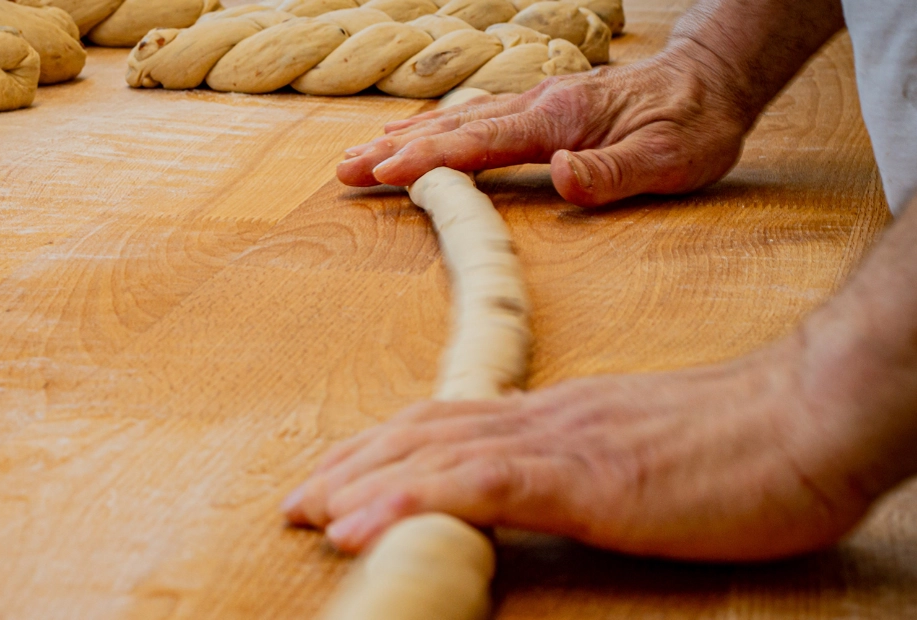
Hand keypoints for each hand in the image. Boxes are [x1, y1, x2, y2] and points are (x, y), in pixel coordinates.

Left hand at [281, 338, 893, 560]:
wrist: (807, 419)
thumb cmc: (741, 444)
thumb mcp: (642, 451)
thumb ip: (586, 462)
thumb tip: (545, 485)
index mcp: (557, 414)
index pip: (449, 424)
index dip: (386, 448)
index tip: (339, 475)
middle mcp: (541, 418)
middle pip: (422, 432)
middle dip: (354, 464)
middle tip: (298, 498)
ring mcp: (556, 444)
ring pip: (432, 453)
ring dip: (361, 483)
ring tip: (306, 511)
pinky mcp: (579, 477)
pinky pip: (472, 488)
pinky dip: (406, 501)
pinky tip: (360, 524)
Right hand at [337, 42, 757, 207]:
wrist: (712, 79)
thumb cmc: (694, 123)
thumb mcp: (670, 158)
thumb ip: (612, 170)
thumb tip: (559, 175)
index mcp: (558, 118)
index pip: (480, 142)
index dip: (431, 160)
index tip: (385, 173)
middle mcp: (537, 105)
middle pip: (452, 128)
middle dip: (396, 150)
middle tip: (346, 170)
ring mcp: (535, 104)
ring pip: (457, 120)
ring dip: (407, 139)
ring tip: (361, 156)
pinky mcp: (540, 109)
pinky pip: (474, 118)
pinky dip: (435, 129)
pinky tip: (417, 136)